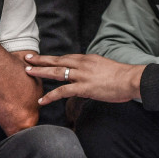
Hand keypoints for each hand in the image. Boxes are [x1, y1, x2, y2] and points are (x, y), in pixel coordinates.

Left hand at [23, 53, 143, 104]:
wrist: (132, 79)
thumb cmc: (122, 76)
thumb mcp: (104, 67)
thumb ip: (92, 69)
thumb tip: (86, 75)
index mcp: (87, 59)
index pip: (65, 57)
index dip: (52, 58)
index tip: (41, 57)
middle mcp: (82, 64)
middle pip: (57, 61)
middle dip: (40, 59)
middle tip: (26, 58)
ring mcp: (82, 75)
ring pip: (56, 72)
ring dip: (40, 72)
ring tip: (27, 72)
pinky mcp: (84, 87)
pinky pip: (63, 91)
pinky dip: (51, 96)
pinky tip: (42, 100)